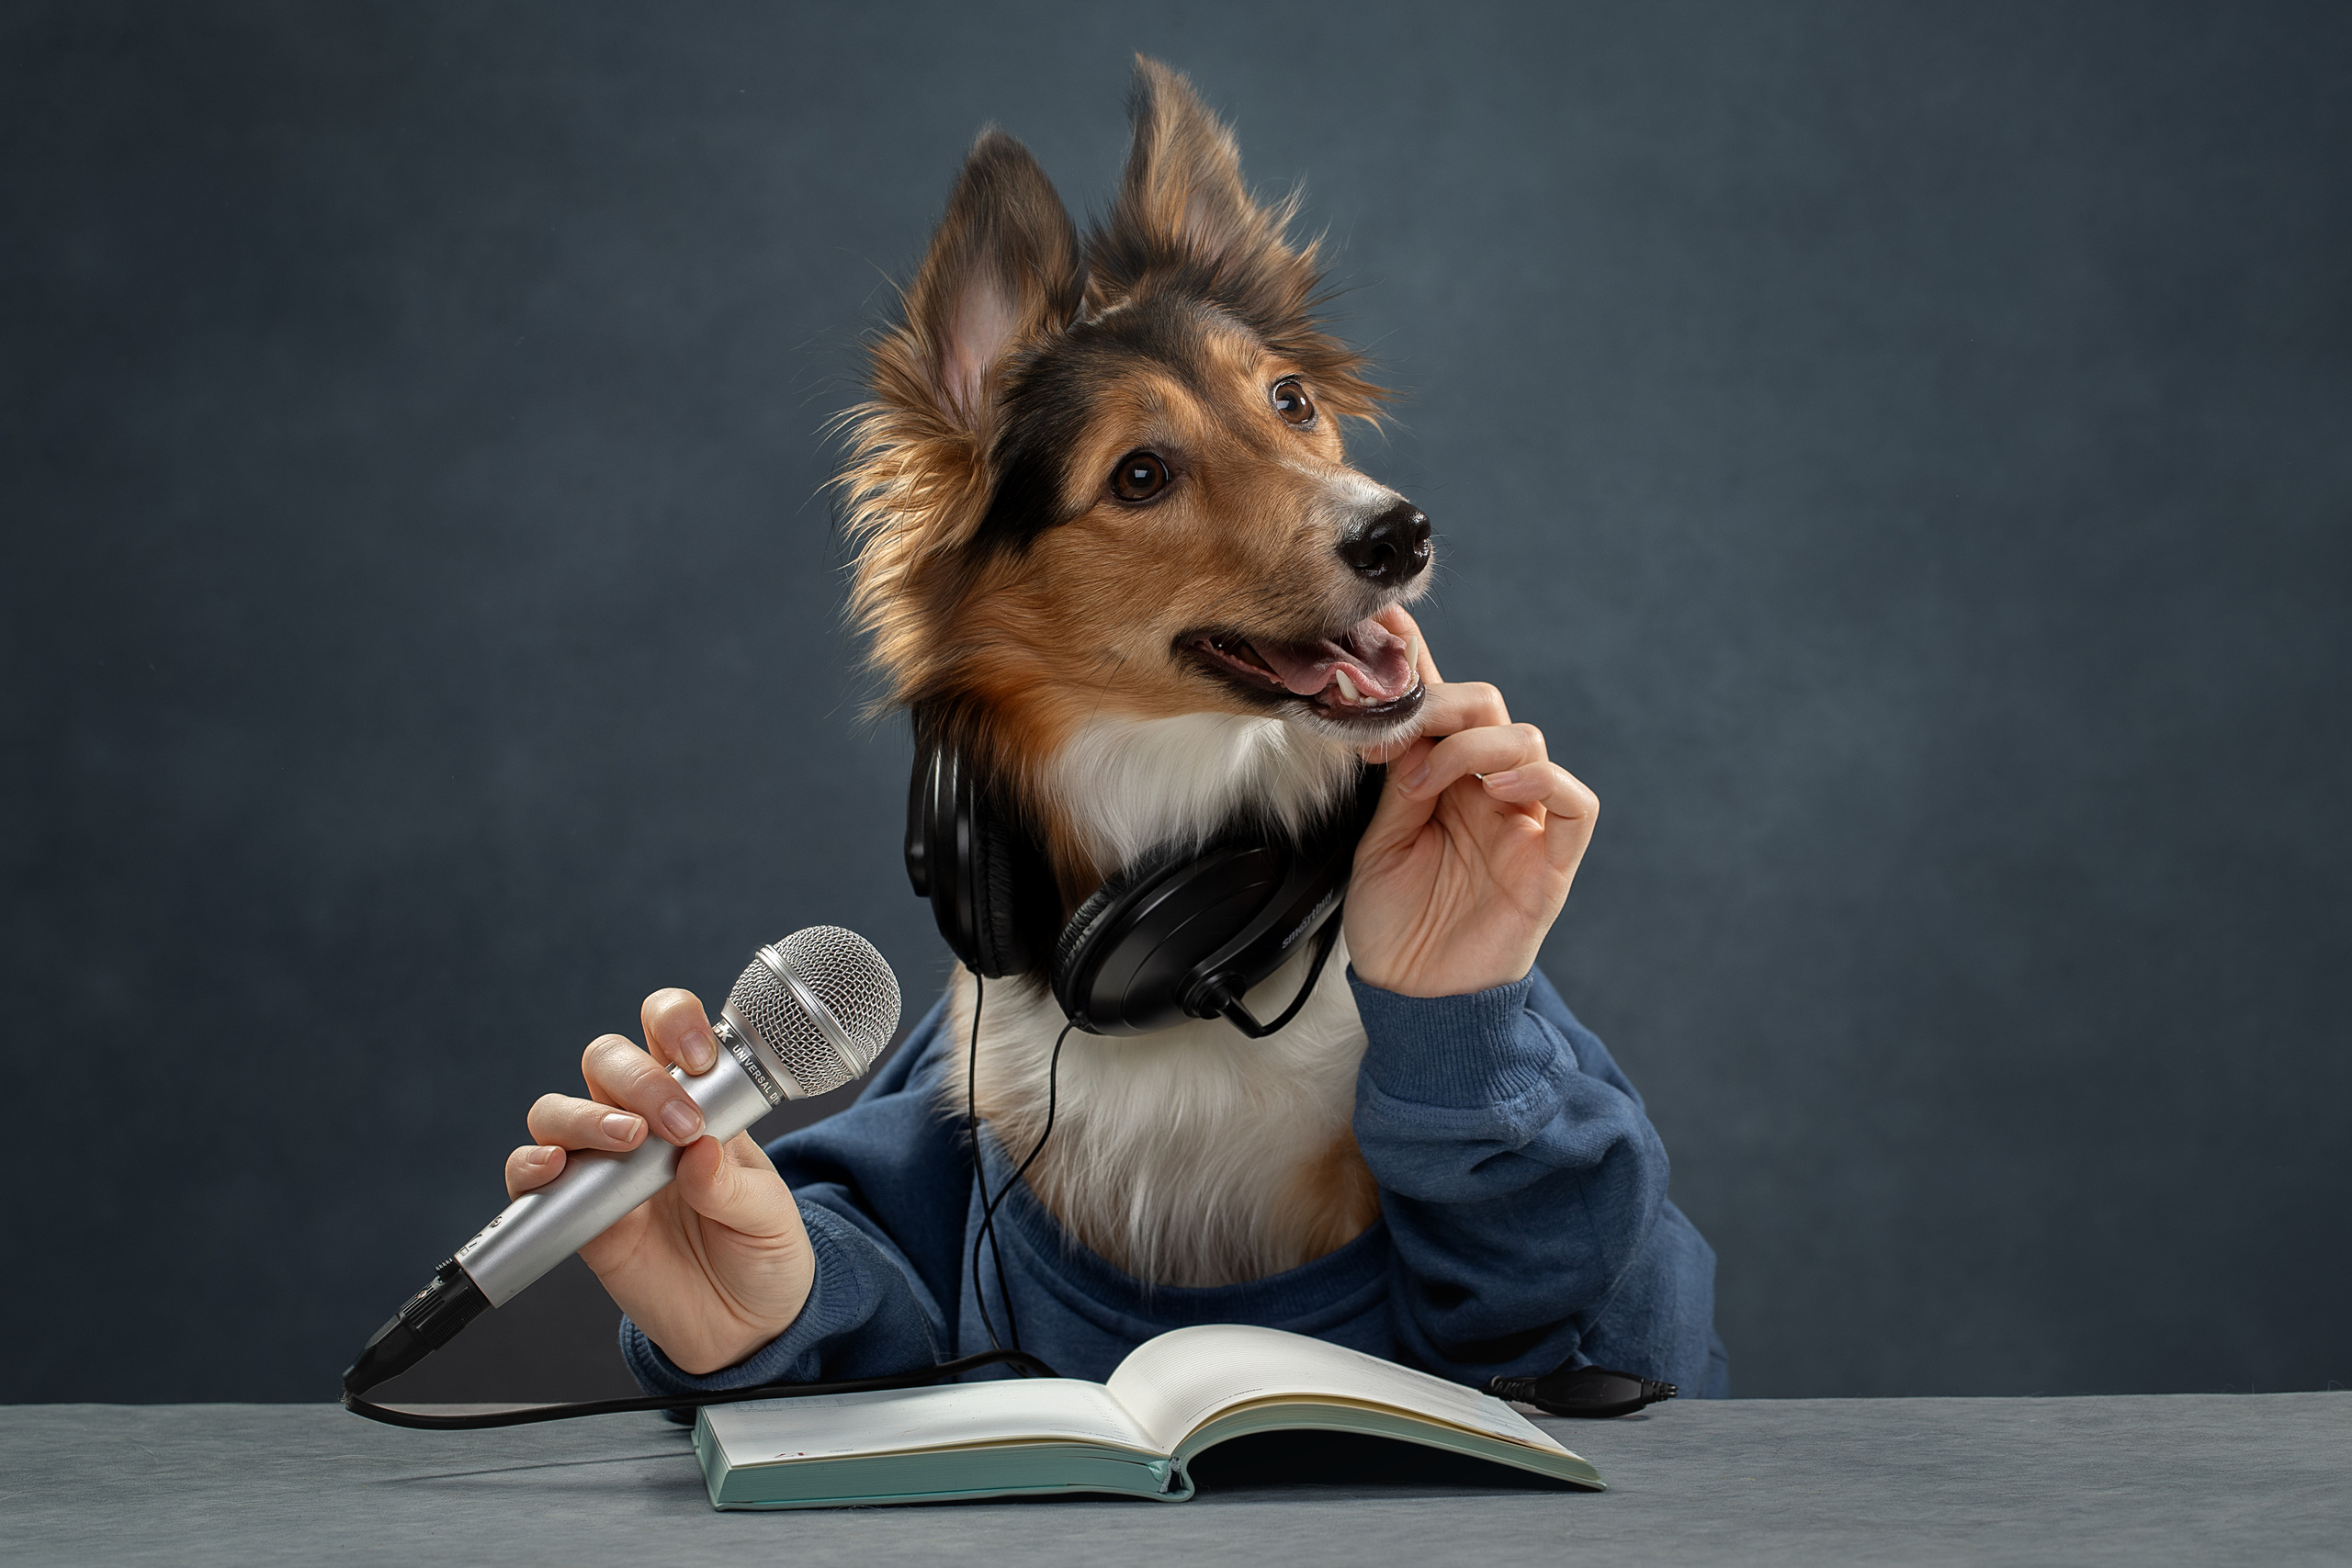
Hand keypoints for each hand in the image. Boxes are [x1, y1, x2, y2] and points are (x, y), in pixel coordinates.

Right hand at [503, 990, 813, 1374]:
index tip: (699, 1060)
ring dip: (584, 1116)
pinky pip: (530, 1175)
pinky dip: (530, 1164)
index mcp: (697, 1100)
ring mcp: (603, 1164)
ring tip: (627, 1141)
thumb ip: (733, 1186)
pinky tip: (554, 1168)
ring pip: (559, 1108)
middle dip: (636, 1077)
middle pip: (607, 1058)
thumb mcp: (770, 1217)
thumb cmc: (760, 1252)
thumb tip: (698, 1154)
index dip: (674, 1023)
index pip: (668, 1031)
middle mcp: (641, 1120)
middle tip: (676, 1124)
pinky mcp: (575, 1212)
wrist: (744, 1326)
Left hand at [1345, 608, 1599, 996]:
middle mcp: (1488, 792)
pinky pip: (1575, 804)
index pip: (1443, 708)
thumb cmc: (1395, 924)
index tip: (1385, 627)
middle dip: (1443, 710)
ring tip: (1429, 781)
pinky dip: (1542, 781)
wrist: (1412, 998)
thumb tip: (1403, 722)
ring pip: (1526, 742)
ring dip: (1474, 746)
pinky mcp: (1552, 863)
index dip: (1420, 664)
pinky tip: (1497, 791)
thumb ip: (1398, 780)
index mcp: (1444, 781)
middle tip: (1396, 745)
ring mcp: (1524, 823)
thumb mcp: (1379, 839)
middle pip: (1488, 710)